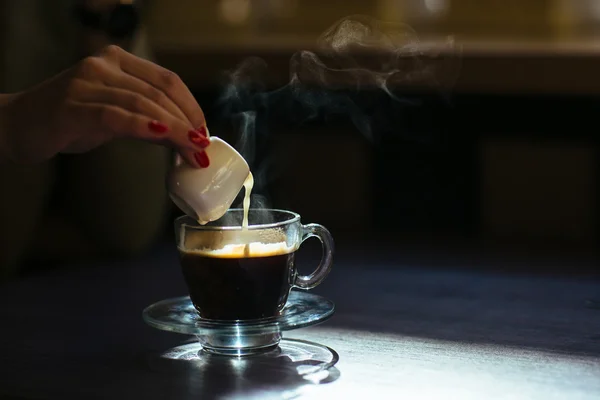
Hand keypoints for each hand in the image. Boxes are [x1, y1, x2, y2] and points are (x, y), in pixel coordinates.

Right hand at [3, 45, 209, 166]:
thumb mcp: (116, 116)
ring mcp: (86, 82)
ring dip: (174, 129)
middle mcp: (103, 64)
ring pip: (143, 103)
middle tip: (202, 149)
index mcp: (117, 61)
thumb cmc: (70, 121)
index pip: (167, 80)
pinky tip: (163, 136)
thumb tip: (188, 138)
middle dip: (187, 123)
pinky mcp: (72, 105)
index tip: (205, 132)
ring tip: (193, 150)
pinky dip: (143, 126)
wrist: (17, 125)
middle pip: (159, 93)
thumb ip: (149, 120)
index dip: (191, 106)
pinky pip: (116, 115)